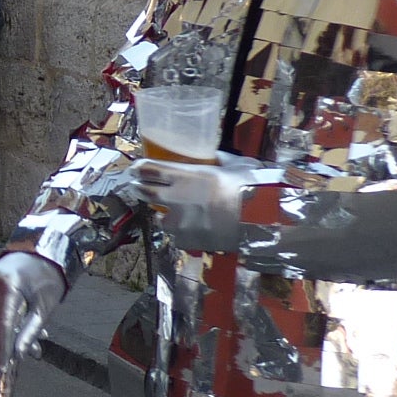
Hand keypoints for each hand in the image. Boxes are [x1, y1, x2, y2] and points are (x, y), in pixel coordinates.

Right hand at [0, 250, 64, 367]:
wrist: (45, 249)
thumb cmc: (49, 275)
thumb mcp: (44, 306)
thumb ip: (30, 331)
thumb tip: (19, 355)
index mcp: (6, 284)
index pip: (2, 324)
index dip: (0, 349)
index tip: (0, 369)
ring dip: (0, 340)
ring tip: (6, 363)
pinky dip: (4, 326)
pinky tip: (15, 341)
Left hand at [131, 155, 261, 253]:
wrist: (260, 221)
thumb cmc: (251, 188)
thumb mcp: (237, 166)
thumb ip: (221, 160)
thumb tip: (216, 155)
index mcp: (186, 175)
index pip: (150, 169)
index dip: (139, 168)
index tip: (135, 168)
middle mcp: (176, 198)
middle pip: (145, 191)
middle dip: (138, 188)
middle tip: (137, 186)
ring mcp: (179, 221)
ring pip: (159, 218)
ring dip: (161, 215)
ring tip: (166, 214)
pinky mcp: (186, 240)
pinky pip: (176, 236)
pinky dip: (178, 233)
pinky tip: (187, 231)